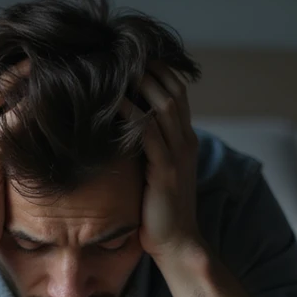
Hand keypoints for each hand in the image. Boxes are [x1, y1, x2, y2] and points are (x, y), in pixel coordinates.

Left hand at [119, 61, 202, 260]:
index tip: (130, 56)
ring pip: (164, 104)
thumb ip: (146, 147)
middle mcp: (185, 140)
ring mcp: (178, 153)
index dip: (157, 70)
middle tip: (119, 52)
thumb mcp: (154, 171)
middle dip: (148, 68)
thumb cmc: (158, 211)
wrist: (176, 244)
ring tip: (114, 65)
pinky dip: (131, 113)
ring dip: (140, 82)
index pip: (177, 91)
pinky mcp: (165, 169)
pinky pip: (149, 132)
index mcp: (184, 139)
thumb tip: (118, 128)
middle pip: (171, 89)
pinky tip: (111, 101)